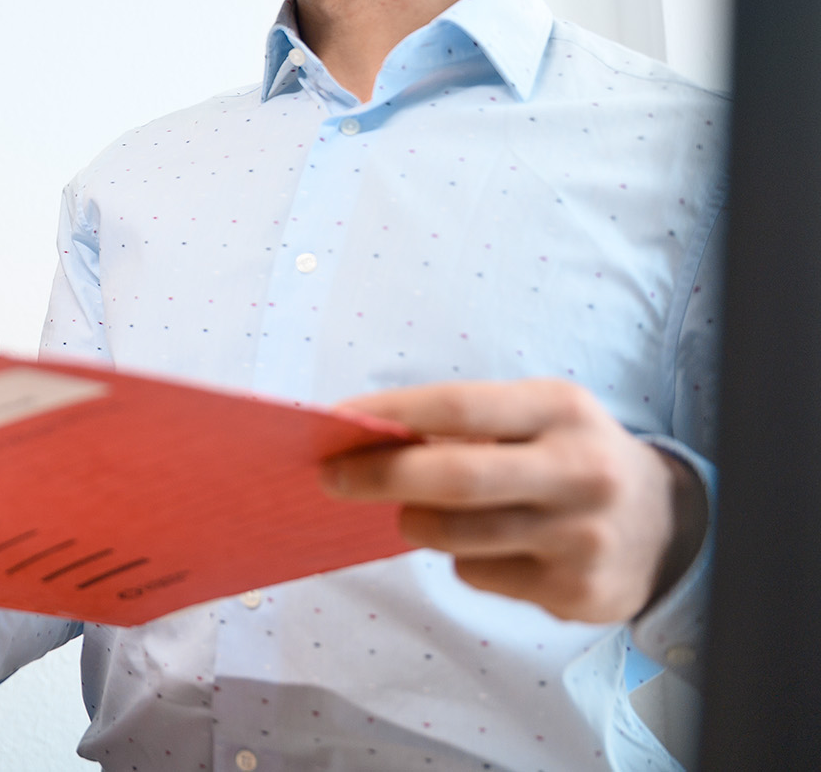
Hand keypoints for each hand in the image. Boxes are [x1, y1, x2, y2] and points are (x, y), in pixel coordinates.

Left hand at [324, 379, 705, 623]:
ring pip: (456, 536)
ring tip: (415, 513)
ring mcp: (580, 536)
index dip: (389, 414)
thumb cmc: (569, 457)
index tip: (337, 419)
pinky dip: (463, 560)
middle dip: (379, 477)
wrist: (665, 526)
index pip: (457, 407)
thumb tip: (365, 436)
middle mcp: (579, 469)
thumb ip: (464, 426)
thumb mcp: (537, 419)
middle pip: (454, 477)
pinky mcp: (575, 591)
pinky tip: (492, 546)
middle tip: (332, 478)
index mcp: (561, 409)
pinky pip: (479, 575)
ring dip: (416, 523)